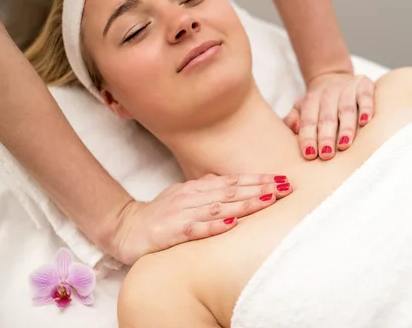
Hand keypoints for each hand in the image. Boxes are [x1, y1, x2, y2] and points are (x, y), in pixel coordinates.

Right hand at [109, 173, 291, 264]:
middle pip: (231, 191)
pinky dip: (215, 226)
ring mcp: (181, 213)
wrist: (126, 227)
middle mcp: (192, 196)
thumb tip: (238, 184)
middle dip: (260, 188)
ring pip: (219, 206)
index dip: (258, 180)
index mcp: (198, 187)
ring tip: (268, 199)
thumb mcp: (187, 196)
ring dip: (245, 203)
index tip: (282, 179)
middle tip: (285, 186)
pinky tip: (232, 224)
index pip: (234, 181)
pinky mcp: (171, 232)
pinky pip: (196, 228)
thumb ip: (210, 190)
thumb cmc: (162, 213)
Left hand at [284, 72, 374, 160]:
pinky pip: (365, 97)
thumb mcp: (301, 107)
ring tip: (344, 145)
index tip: (310, 154)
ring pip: (346, 109)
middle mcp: (328, 93)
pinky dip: (366, 109)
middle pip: (327, 117)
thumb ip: (293, 118)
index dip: (308, 137)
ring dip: (346, 128)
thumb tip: (293, 128)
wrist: (333, 75)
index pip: (308, 120)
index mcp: (311, 100)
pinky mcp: (363, 85)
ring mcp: (347, 89)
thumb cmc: (318, 101)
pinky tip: (365, 122)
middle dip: (326, 137)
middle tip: (326, 155)